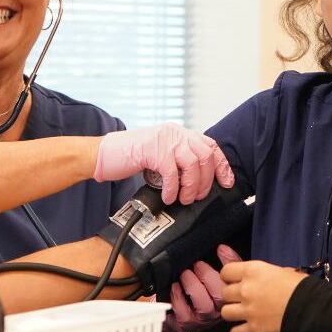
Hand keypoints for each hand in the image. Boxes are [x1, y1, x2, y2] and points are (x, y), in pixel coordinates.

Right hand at [94, 123, 234, 204]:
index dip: (221, 165)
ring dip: (192, 186)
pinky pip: (172, 172)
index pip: (210, 145)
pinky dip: (173, 188)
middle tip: (197, 196)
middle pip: (205, 155)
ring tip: (184, 199)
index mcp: (179, 132)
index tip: (227, 183)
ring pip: (193, 163)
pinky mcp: (152, 150)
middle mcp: (175, 132)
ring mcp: (164, 140)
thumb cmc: (131, 158)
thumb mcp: (160, 154)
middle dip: (206, 180)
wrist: (104, 154)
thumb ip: (178, 160)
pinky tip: (168, 197)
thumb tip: (198, 181)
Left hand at [162, 244, 243, 331]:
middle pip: (221, 296)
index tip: (219, 249)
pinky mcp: (188, 323)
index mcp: (228, 293)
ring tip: (185, 274)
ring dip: (193, 286)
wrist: (179, 314)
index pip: (235, 280)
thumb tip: (222, 247)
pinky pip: (185, 313)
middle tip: (197, 264)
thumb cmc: (197, 291)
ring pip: (204, 306)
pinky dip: (178, 298)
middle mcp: (219, 307)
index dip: (230, 264)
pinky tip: (175, 287)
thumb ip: (220, 262)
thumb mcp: (210, 274)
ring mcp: (204, 317)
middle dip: (208, 276)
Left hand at [220, 259, 307, 331]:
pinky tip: (244, 329)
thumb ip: (265, 275)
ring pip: (225, 312)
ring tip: (242, 314)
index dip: (229, 277)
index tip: (234, 281)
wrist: (312, 309)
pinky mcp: (253, 329)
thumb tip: (264, 279)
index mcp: (253, 271)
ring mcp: (248, 310)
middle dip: (232, 296)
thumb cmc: (301, 287)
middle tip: (241, 298)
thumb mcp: (282, 271)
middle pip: (224, 293)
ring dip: (232, 313)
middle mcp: (246, 290)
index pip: (226, 271)